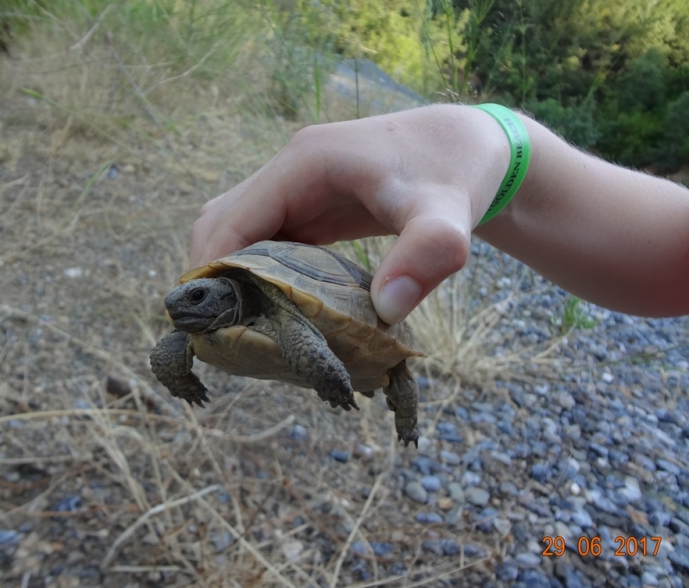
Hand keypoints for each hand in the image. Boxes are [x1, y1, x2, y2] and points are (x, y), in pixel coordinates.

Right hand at [190, 104, 510, 323]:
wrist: (475, 146)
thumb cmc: (459, 171)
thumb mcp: (448, 213)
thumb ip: (425, 255)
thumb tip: (386, 312)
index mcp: (303, 164)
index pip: (228, 221)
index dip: (213, 273)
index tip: (216, 327)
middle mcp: (289, 173)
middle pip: (220, 227)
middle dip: (217, 282)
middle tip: (233, 339)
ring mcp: (298, 189)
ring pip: (239, 236)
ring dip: (236, 281)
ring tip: (251, 334)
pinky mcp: (312, 209)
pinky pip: (268, 244)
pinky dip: (263, 277)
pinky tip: (281, 314)